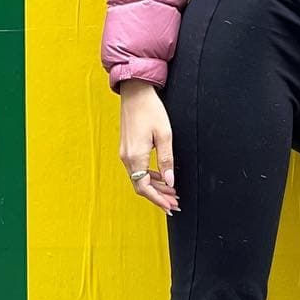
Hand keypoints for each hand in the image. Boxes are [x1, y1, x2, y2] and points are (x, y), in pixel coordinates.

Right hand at [119, 81, 179, 212]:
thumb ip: (166, 160)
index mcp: (135, 156)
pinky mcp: (127, 148)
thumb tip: (170, 182)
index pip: (144, 187)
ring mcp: (124, 153)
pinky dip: (149, 177)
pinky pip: (137, 169)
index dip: (158, 199)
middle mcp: (126, 157)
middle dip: (159, 196)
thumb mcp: (165, 135)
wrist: (135, 92)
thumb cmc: (150, 110)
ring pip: (139, 178)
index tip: (170, 207)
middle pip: (141, 186)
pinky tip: (162, 177)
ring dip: (155, 187)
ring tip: (172, 192)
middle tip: (175, 203)